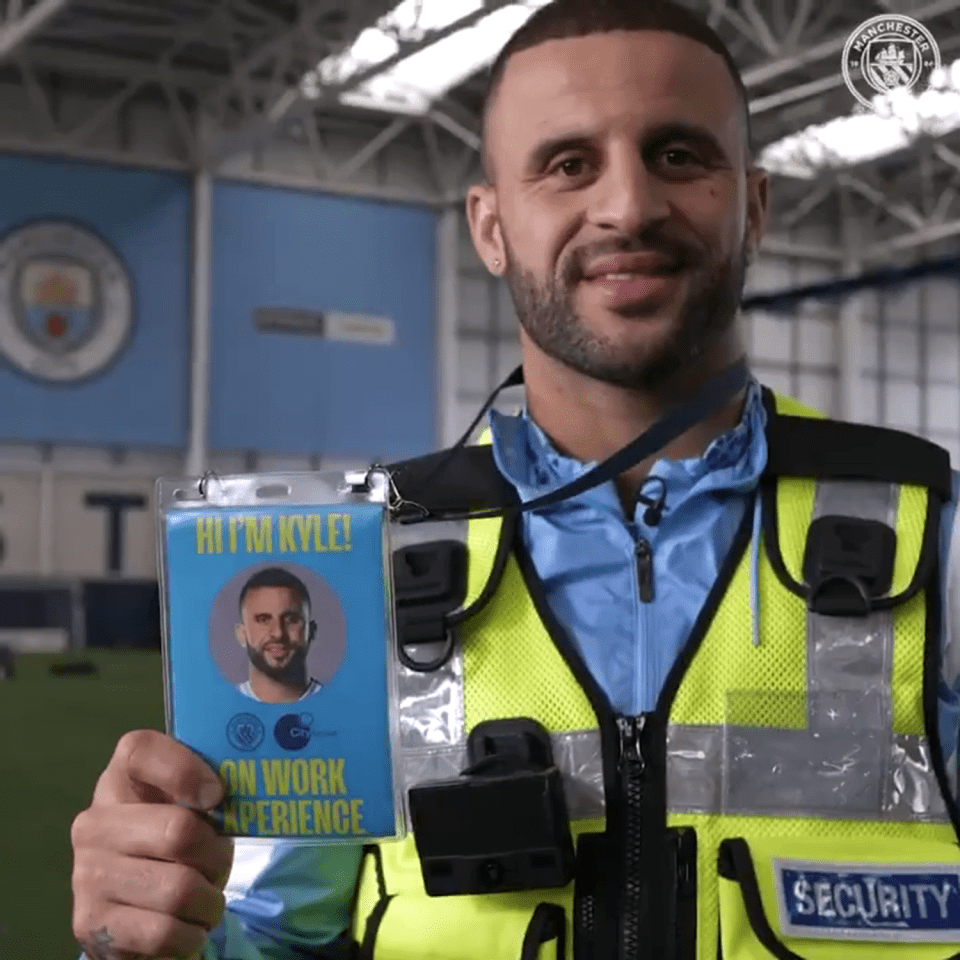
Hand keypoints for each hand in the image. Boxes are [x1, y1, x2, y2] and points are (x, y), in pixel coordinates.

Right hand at [71, 730, 233, 959]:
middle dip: (216, 855)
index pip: (142, 751)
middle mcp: (95, 822)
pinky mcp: (90, 924)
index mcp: (120, 779)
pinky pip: (163, 932)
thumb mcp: (189, 808)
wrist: (131, 911)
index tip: (217, 796)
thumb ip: (209, 788)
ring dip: (209, 901)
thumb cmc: (174, 844)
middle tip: (220, 864)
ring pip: (178, 889)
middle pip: (178, 830)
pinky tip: (188, 927)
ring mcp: (87, 873)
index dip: (185, 770)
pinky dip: (191, 934)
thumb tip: (255, 784)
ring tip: (206, 899)